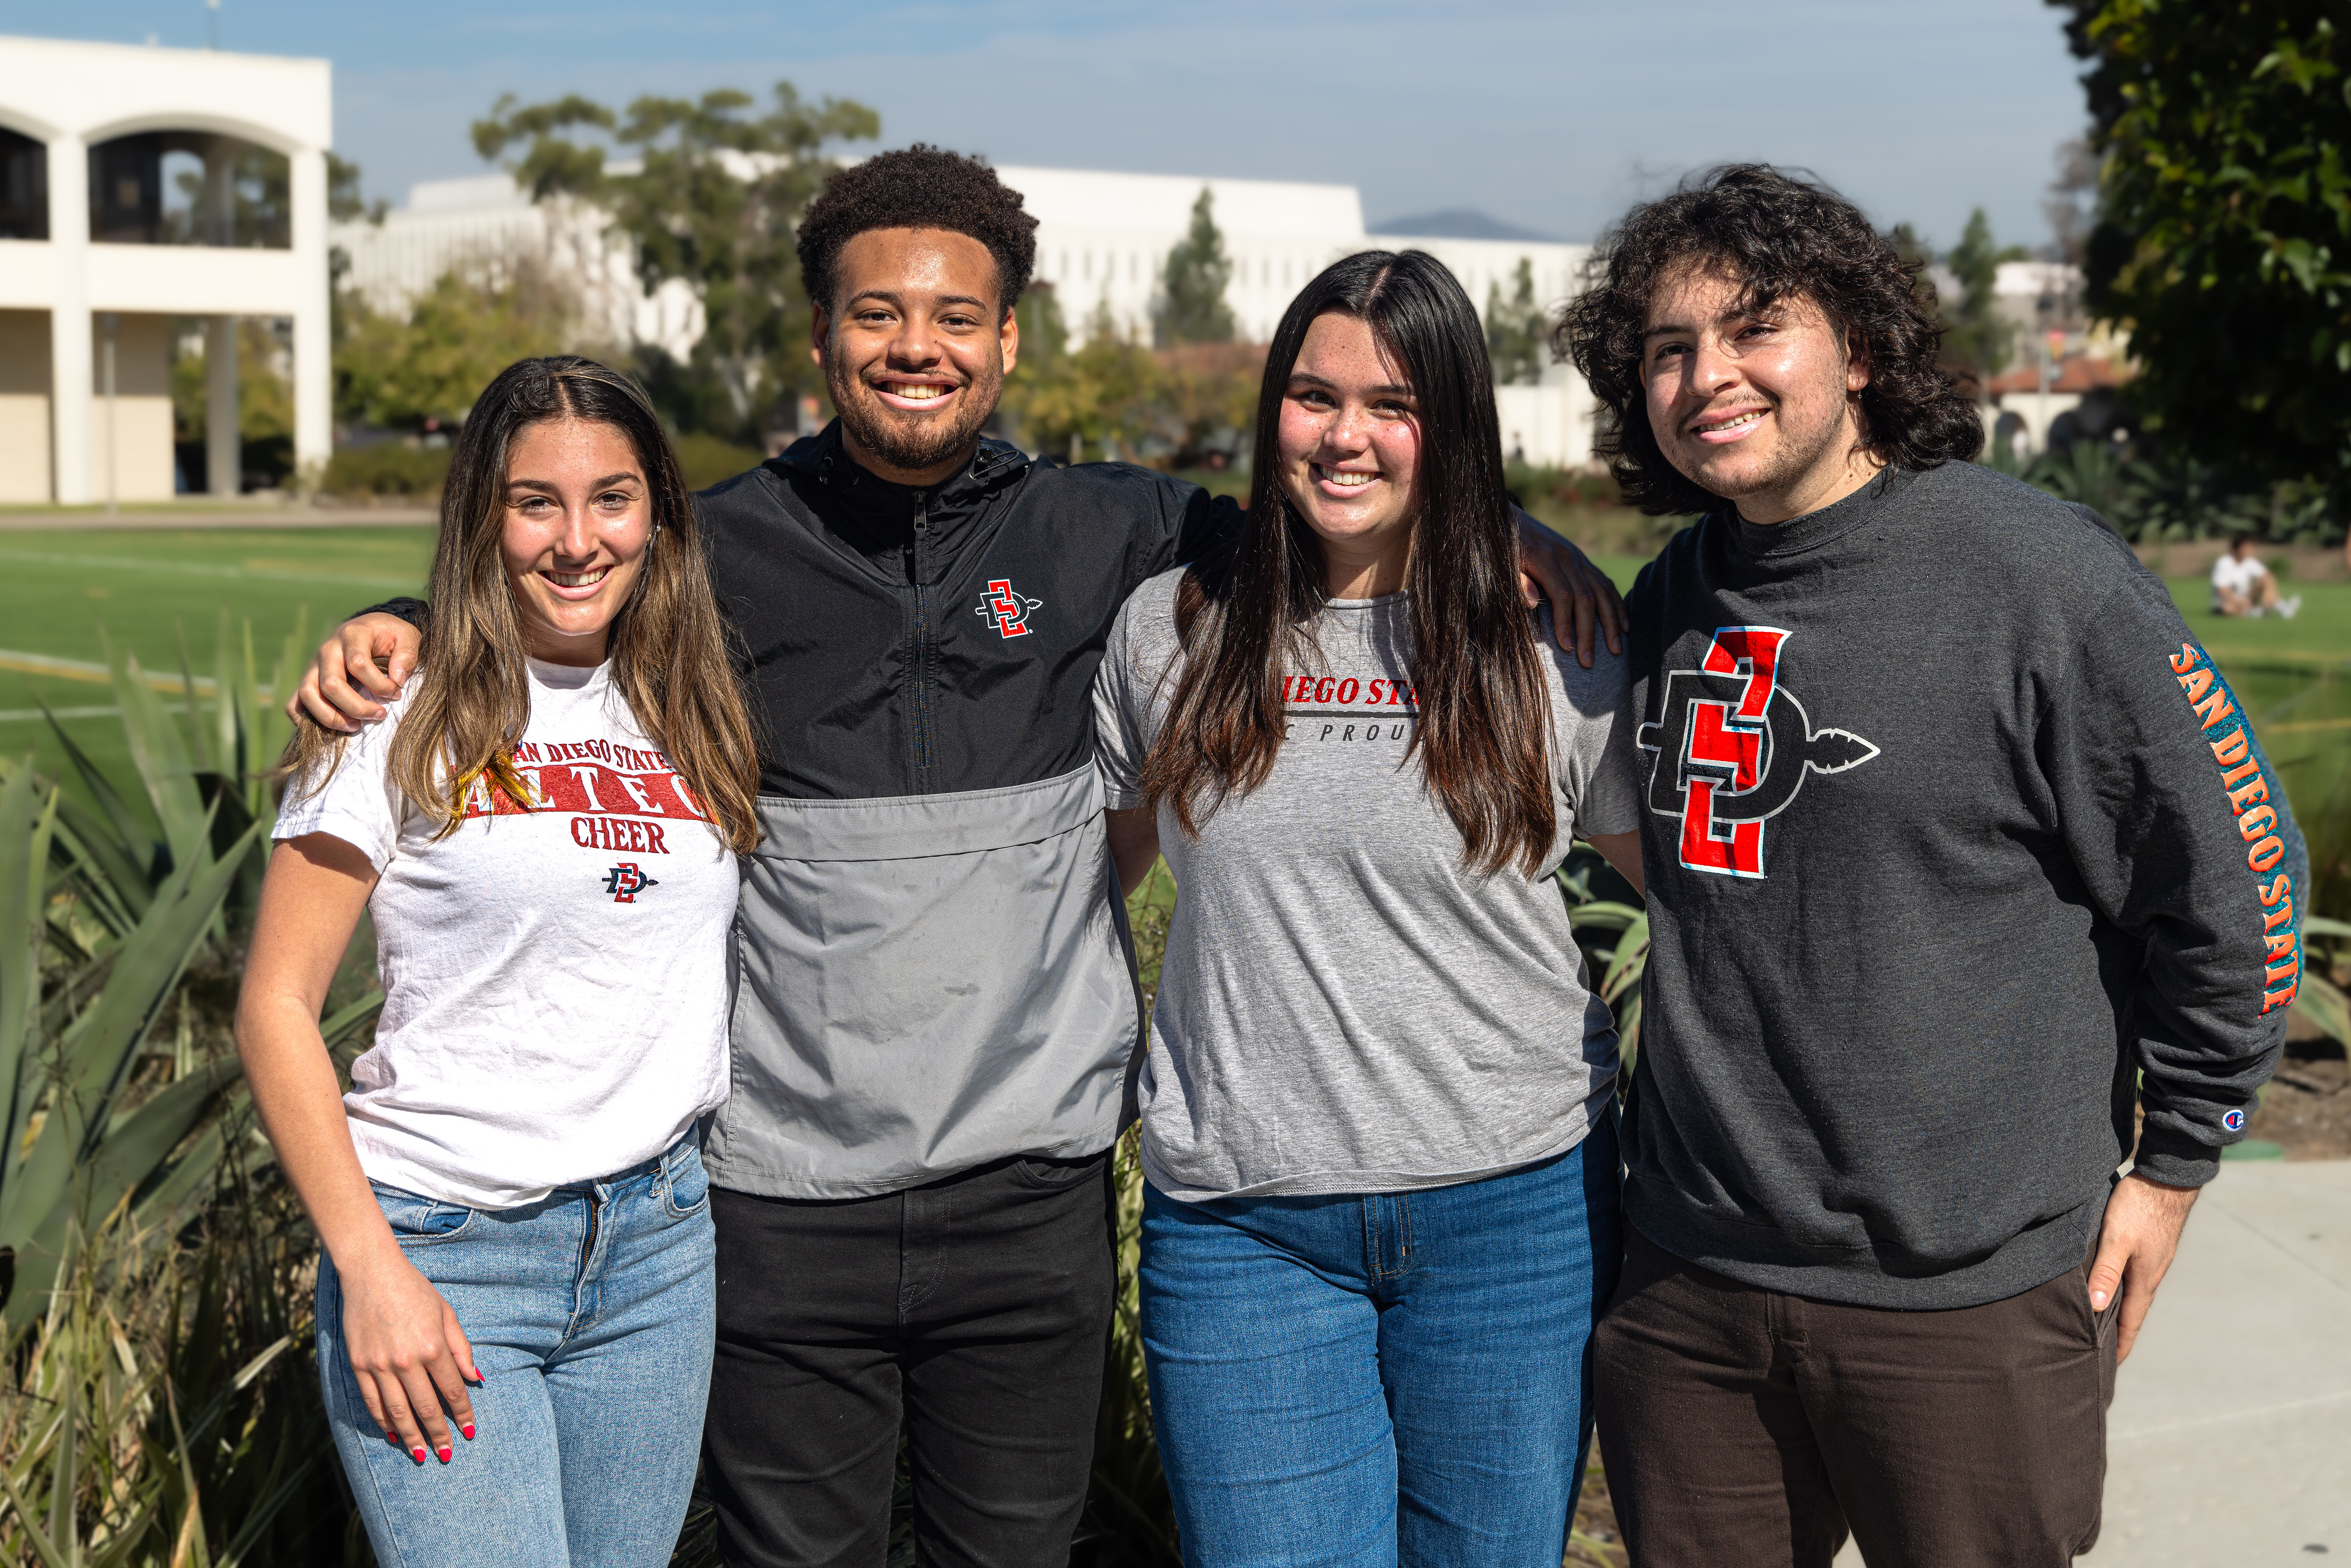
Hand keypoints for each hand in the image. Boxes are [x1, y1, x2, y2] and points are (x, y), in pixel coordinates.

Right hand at [289, 614, 422, 730]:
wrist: (371, 628)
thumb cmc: (390, 635)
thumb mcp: (407, 636)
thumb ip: (406, 656)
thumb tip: (397, 680)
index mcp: (352, 634)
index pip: (358, 664)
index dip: (379, 685)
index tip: (396, 694)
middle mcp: (327, 649)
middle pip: (330, 684)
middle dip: (356, 707)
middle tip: (380, 715)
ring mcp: (313, 665)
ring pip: (308, 694)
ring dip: (331, 717)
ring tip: (356, 726)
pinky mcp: (308, 679)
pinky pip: (294, 703)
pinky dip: (306, 720)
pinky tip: (331, 730)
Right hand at [339, 1245, 481, 1463]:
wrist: (371, 1273)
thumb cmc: (414, 1290)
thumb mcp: (446, 1313)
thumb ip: (460, 1348)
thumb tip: (474, 1379)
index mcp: (433, 1347)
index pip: (452, 1390)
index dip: (462, 1413)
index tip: (468, 1431)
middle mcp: (407, 1361)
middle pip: (426, 1407)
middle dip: (438, 1434)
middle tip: (445, 1453)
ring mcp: (379, 1365)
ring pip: (397, 1412)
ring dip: (410, 1436)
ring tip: (420, 1454)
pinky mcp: (358, 1365)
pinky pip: (372, 1402)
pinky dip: (382, 1422)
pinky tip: (392, 1434)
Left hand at [1513, 508, 1625, 667]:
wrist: (1505, 517)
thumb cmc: (1498, 545)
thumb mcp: (1499, 560)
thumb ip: (1515, 580)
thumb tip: (1532, 603)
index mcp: (1544, 557)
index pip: (1563, 595)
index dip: (1566, 623)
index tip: (1567, 649)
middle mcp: (1567, 556)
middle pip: (1586, 598)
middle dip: (1589, 632)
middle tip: (1588, 662)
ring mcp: (1578, 557)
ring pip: (1602, 591)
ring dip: (1610, 623)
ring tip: (1615, 650)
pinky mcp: (1582, 560)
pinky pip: (1605, 583)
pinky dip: (1617, 605)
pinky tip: (1624, 626)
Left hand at [2088, 1171, 2200, 1364]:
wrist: (2167, 1178)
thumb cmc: (2139, 1207)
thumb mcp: (2117, 1239)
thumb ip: (2106, 1271)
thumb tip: (2097, 1307)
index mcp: (2144, 1282)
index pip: (2129, 1325)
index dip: (2117, 1348)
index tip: (2105, 1369)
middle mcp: (2149, 1277)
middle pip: (2130, 1314)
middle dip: (2115, 1336)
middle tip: (2096, 1355)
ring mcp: (2151, 1262)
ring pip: (2131, 1295)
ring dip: (2116, 1312)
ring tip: (2098, 1325)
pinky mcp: (2148, 1248)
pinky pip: (2131, 1278)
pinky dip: (2118, 1290)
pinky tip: (2107, 1286)